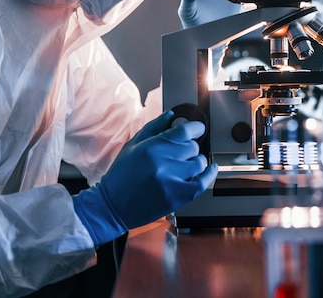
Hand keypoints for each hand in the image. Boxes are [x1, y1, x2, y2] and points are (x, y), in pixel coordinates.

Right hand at [72, 111, 216, 245]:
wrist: (112, 206)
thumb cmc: (120, 176)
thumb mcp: (133, 146)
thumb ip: (154, 128)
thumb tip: (171, 115)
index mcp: (152, 147)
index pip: (184, 131)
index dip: (195, 128)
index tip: (198, 128)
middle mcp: (163, 162)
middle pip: (193, 147)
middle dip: (189, 148)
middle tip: (182, 154)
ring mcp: (172, 180)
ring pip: (199, 163)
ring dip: (196, 162)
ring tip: (186, 166)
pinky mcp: (178, 196)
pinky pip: (203, 182)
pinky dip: (210, 174)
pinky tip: (210, 169)